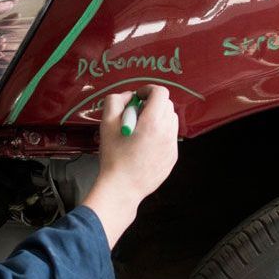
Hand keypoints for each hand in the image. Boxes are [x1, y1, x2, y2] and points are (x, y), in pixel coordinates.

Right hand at [83, 85, 179, 242]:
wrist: (122, 188)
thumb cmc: (114, 157)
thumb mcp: (106, 124)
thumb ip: (115, 102)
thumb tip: (128, 96)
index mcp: (153, 122)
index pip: (161, 93)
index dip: (148, 90)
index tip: (138, 97)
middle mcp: (167, 133)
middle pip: (167, 105)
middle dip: (152, 104)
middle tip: (136, 114)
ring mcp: (172, 146)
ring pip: (171, 121)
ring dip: (158, 118)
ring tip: (140, 129)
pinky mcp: (172, 158)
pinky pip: (170, 137)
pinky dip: (160, 134)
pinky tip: (144, 145)